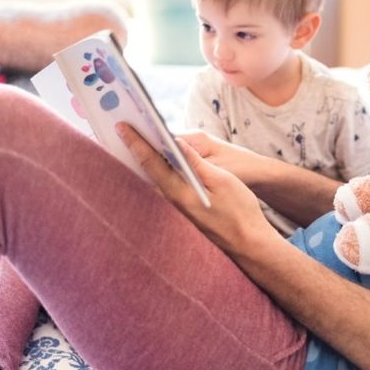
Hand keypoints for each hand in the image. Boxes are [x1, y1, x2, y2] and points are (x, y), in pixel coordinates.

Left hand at [117, 124, 276, 253]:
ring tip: (134, 139)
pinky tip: (159, 160)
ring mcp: (177, 207)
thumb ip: (196, 162)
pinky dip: (158, 169)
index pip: (151, 162)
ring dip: (145, 158)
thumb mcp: (222, 180)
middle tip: (121, 128)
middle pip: (147, 170)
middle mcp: (172, 201)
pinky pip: (165, 184)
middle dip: (134, 148)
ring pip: (154, 178)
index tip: (121, 126)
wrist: (248, 243)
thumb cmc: (239, 212)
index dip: (135, 142)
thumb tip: (176, 143)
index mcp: (179, 192)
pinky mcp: (185, 209)